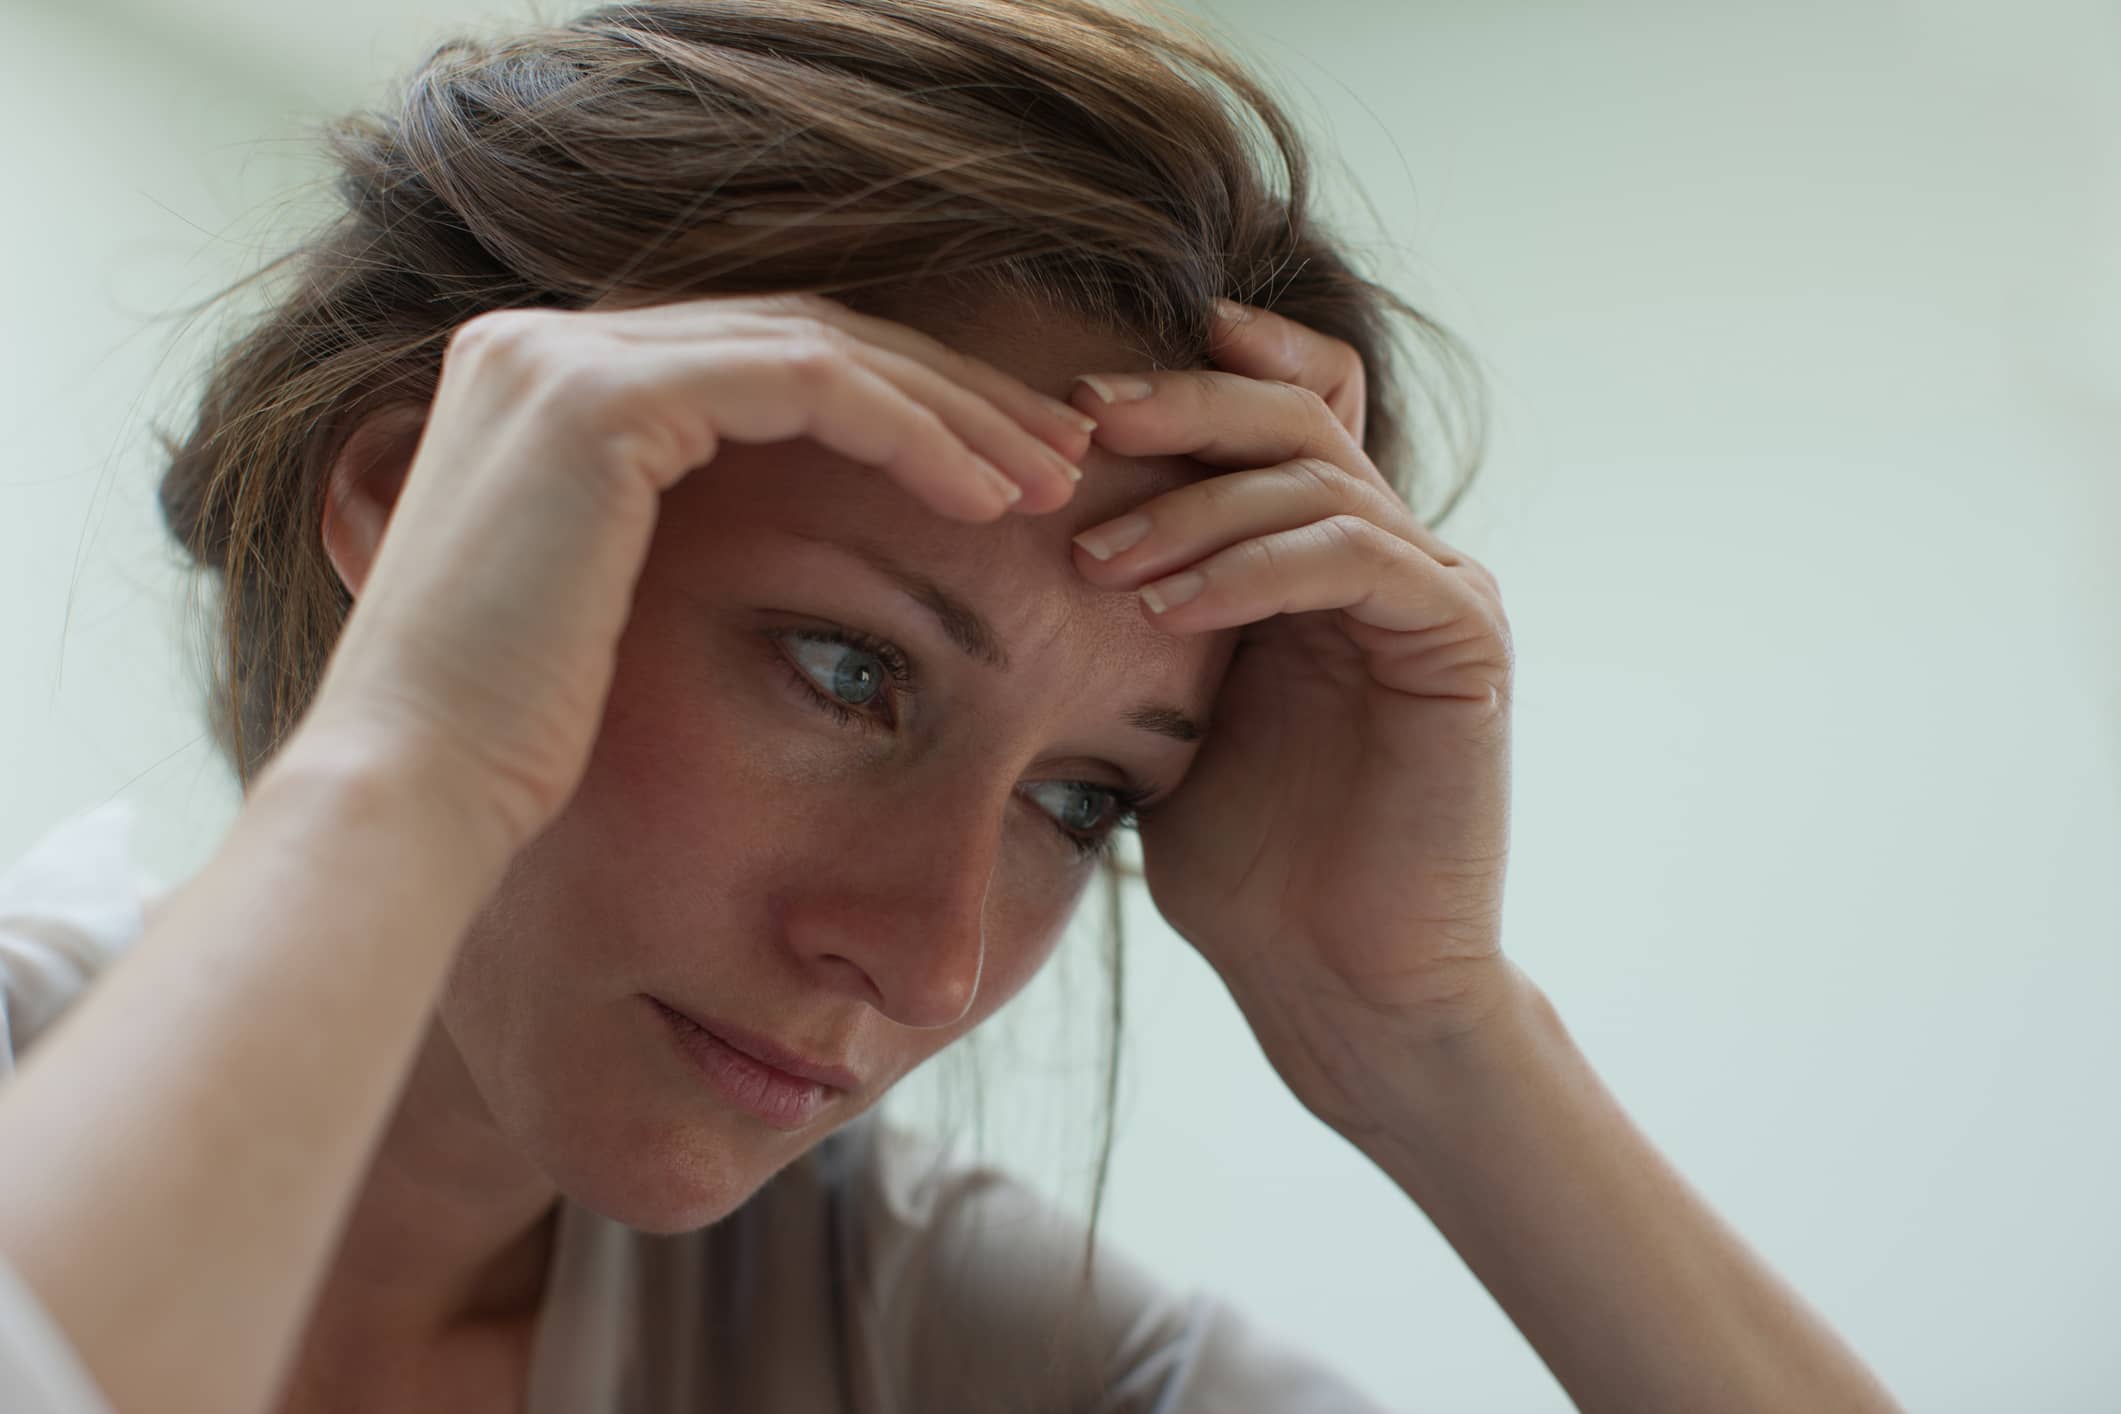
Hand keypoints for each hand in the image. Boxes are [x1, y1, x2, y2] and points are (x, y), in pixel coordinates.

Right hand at [299, 292, 1091, 850]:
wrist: (416, 802)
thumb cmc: (521, 749)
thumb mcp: (618, 612)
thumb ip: (678, 532)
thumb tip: (797, 541)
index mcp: (545, 387)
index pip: (763, 360)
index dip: (900, 405)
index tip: (1004, 473)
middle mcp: (544, 344)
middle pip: (804, 333)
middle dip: (948, 393)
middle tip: (1060, 455)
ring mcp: (562, 358)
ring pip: (822, 347)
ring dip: (955, 412)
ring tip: (1053, 481)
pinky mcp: (598, 400)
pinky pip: (809, 386)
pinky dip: (913, 434)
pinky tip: (989, 502)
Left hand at [1066, 302, 1513, 1138]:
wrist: (1338, 983)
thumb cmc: (1247, 869)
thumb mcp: (1161, 718)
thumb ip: (1135, 619)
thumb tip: (1013, 550)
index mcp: (1317, 560)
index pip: (1281, 413)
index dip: (1200, 377)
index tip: (1081, 389)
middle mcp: (1388, 556)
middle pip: (1297, 415)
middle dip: (1183, 406)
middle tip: (1082, 419)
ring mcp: (1434, 590)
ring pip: (1319, 479)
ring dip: (1195, 508)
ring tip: (1097, 562)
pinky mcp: (1462, 640)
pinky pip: (1359, 559)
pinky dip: (1257, 568)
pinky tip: (1170, 609)